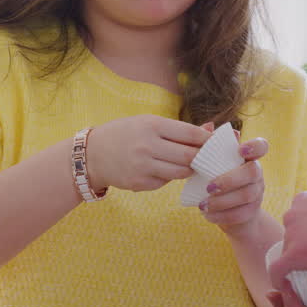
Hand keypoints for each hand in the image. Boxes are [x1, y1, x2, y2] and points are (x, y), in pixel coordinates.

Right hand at [86, 115, 210, 192]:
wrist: (92, 154)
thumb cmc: (125, 134)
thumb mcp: (148, 123)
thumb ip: (178, 129)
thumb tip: (210, 129)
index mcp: (152, 125)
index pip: (190, 134)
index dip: (206, 139)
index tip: (214, 142)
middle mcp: (147, 146)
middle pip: (189, 155)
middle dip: (201, 157)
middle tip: (207, 156)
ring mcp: (143, 166)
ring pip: (181, 172)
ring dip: (188, 169)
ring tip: (188, 163)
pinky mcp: (139, 183)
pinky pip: (165, 182)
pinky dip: (169, 177)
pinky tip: (163, 170)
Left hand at [200, 135, 268, 236]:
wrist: (228, 213)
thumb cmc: (218, 181)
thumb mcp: (213, 164)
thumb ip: (211, 146)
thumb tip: (209, 125)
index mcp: (248, 159)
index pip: (261, 147)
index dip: (254, 147)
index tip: (240, 150)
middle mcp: (257, 174)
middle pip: (253, 172)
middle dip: (230, 180)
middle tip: (209, 187)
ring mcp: (257, 193)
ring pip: (246, 195)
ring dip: (222, 201)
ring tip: (202, 204)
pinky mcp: (252, 212)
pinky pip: (240, 214)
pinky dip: (221, 215)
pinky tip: (207, 215)